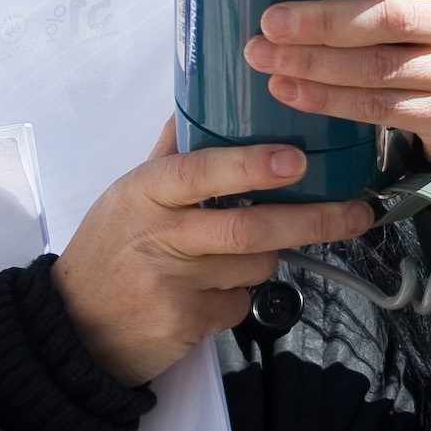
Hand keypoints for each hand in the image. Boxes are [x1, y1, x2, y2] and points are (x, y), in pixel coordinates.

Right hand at [53, 125, 372, 384]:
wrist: (75, 328)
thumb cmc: (110, 252)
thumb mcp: (127, 196)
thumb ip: (171, 154)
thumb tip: (199, 101)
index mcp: (144, 192)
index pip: (199, 172)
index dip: (250, 165)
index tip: (297, 159)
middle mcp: (158, 234)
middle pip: (247, 227)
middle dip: (310, 220)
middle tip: (356, 212)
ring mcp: (172, 283)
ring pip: (256, 265)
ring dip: (266, 260)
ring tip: (238, 255)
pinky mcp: (186, 323)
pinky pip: (241, 304)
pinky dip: (240, 297)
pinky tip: (209, 293)